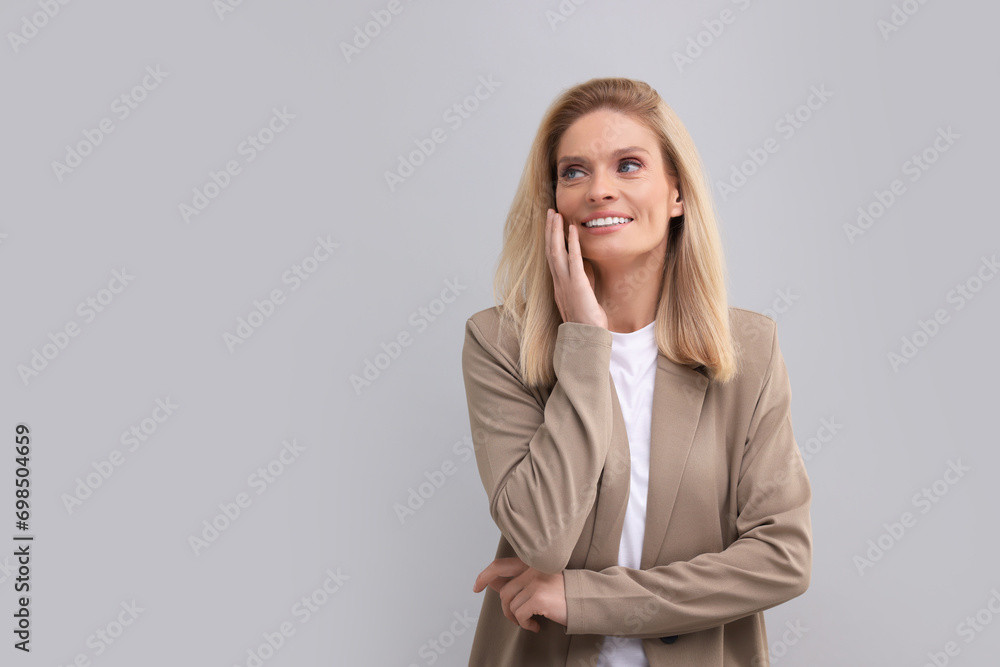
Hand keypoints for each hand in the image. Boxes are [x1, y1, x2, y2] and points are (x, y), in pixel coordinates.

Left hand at [473, 556, 566, 631]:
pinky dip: (526, 624)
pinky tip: (536, 625)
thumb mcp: (540, 579)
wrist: (587, 599)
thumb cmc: (564, 591)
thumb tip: (493, 582)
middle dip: (506, 609)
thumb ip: (518, 579)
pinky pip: (520, 615)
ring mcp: (535, 582)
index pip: (499, 565)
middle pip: (504, 592)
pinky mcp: (539, 598)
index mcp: (530, 562)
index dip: (484, 576)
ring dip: (518, 618)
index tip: (476, 586)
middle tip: (515, 617)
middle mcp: (532, 569)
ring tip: (530, 621)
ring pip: (511, 605)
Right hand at [545, 208, 608, 328]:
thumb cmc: (585, 322)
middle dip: (549, 230)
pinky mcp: (577, 283)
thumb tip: (583, 274)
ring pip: (557, 251)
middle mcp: (558, 281)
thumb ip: (580, 285)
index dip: (550, 240)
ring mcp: (565, 282)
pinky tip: (572, 229)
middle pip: (550, 250)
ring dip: (556, 231)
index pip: (552, 258)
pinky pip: (574, 259)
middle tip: (549, 212)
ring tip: (556, 214)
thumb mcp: (581, 300)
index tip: (551, 225)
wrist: (585, 337)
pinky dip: (572, 243)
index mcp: (559, 285)